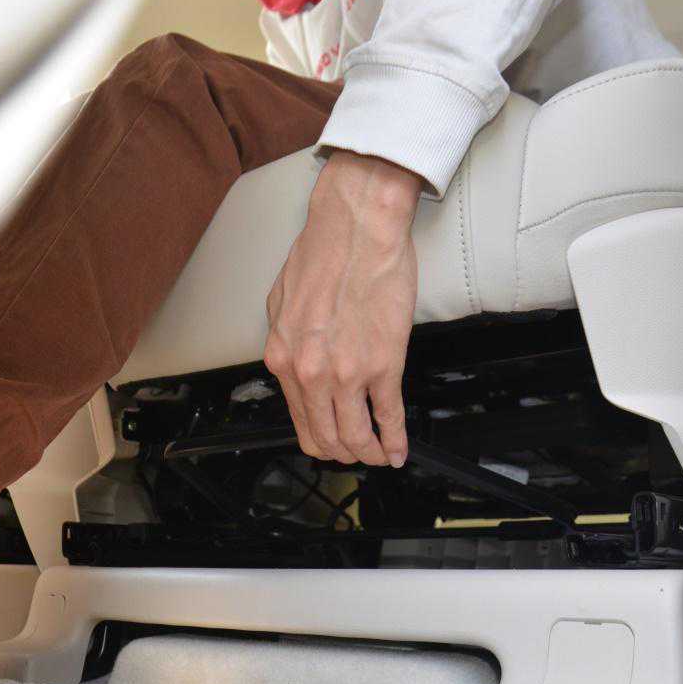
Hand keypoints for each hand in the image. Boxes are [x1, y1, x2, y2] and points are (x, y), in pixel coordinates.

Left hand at [263, 150, 420, 466]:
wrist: (357, 227)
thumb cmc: (324, 253)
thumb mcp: (282, 303)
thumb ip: (288, 343)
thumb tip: (296, 367)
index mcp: (283, 357)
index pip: (299, 420)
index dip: (319, 439)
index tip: (332, 444)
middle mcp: (310, 373)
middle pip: (326, 437)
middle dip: (344, 453)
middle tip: (358, 455)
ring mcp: (347, 373)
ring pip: (355, 437)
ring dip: (369, 453)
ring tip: (380, 456)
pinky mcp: (383, 364)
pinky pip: (389, 416)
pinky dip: (395, 440)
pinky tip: (399, 448)